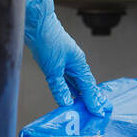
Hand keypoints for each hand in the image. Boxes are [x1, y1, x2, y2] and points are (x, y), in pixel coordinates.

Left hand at [24, 0, 110, 115]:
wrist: (37, 24)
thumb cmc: (47, 41)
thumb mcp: (53, 68)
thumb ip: (60, 87)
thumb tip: (66, 102)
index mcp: (79, 64)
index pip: (89, 87)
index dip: (94, 100)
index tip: (99, 112)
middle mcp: (76, 64)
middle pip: (86, 85)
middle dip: (92, 98)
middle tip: (99, 111)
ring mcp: (67, 62)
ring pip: (76, 82)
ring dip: (81, 94)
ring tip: (86, 107)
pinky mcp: (58, 61)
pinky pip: (67, 79)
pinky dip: (70, 88)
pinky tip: (70, 95)